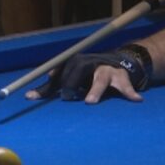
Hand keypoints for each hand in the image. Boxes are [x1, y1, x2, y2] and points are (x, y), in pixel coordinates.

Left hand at [25, 64, 141, 103]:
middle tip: (67, 97)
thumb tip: (28, 96)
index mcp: (76, 62)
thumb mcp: (70, 77)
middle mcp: (91, 63)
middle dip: (71, 83)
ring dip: (96, 90)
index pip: (62, 68)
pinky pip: (126, 85)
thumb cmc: (87, 74)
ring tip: (90, 102)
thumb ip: (53, 87)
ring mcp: (107, 70)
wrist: (117, 62)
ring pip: (101, 78)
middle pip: (79, 69)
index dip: (53, 79)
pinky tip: (136, 99)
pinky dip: (130, 93)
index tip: (45, 86)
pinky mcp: (122, 78)